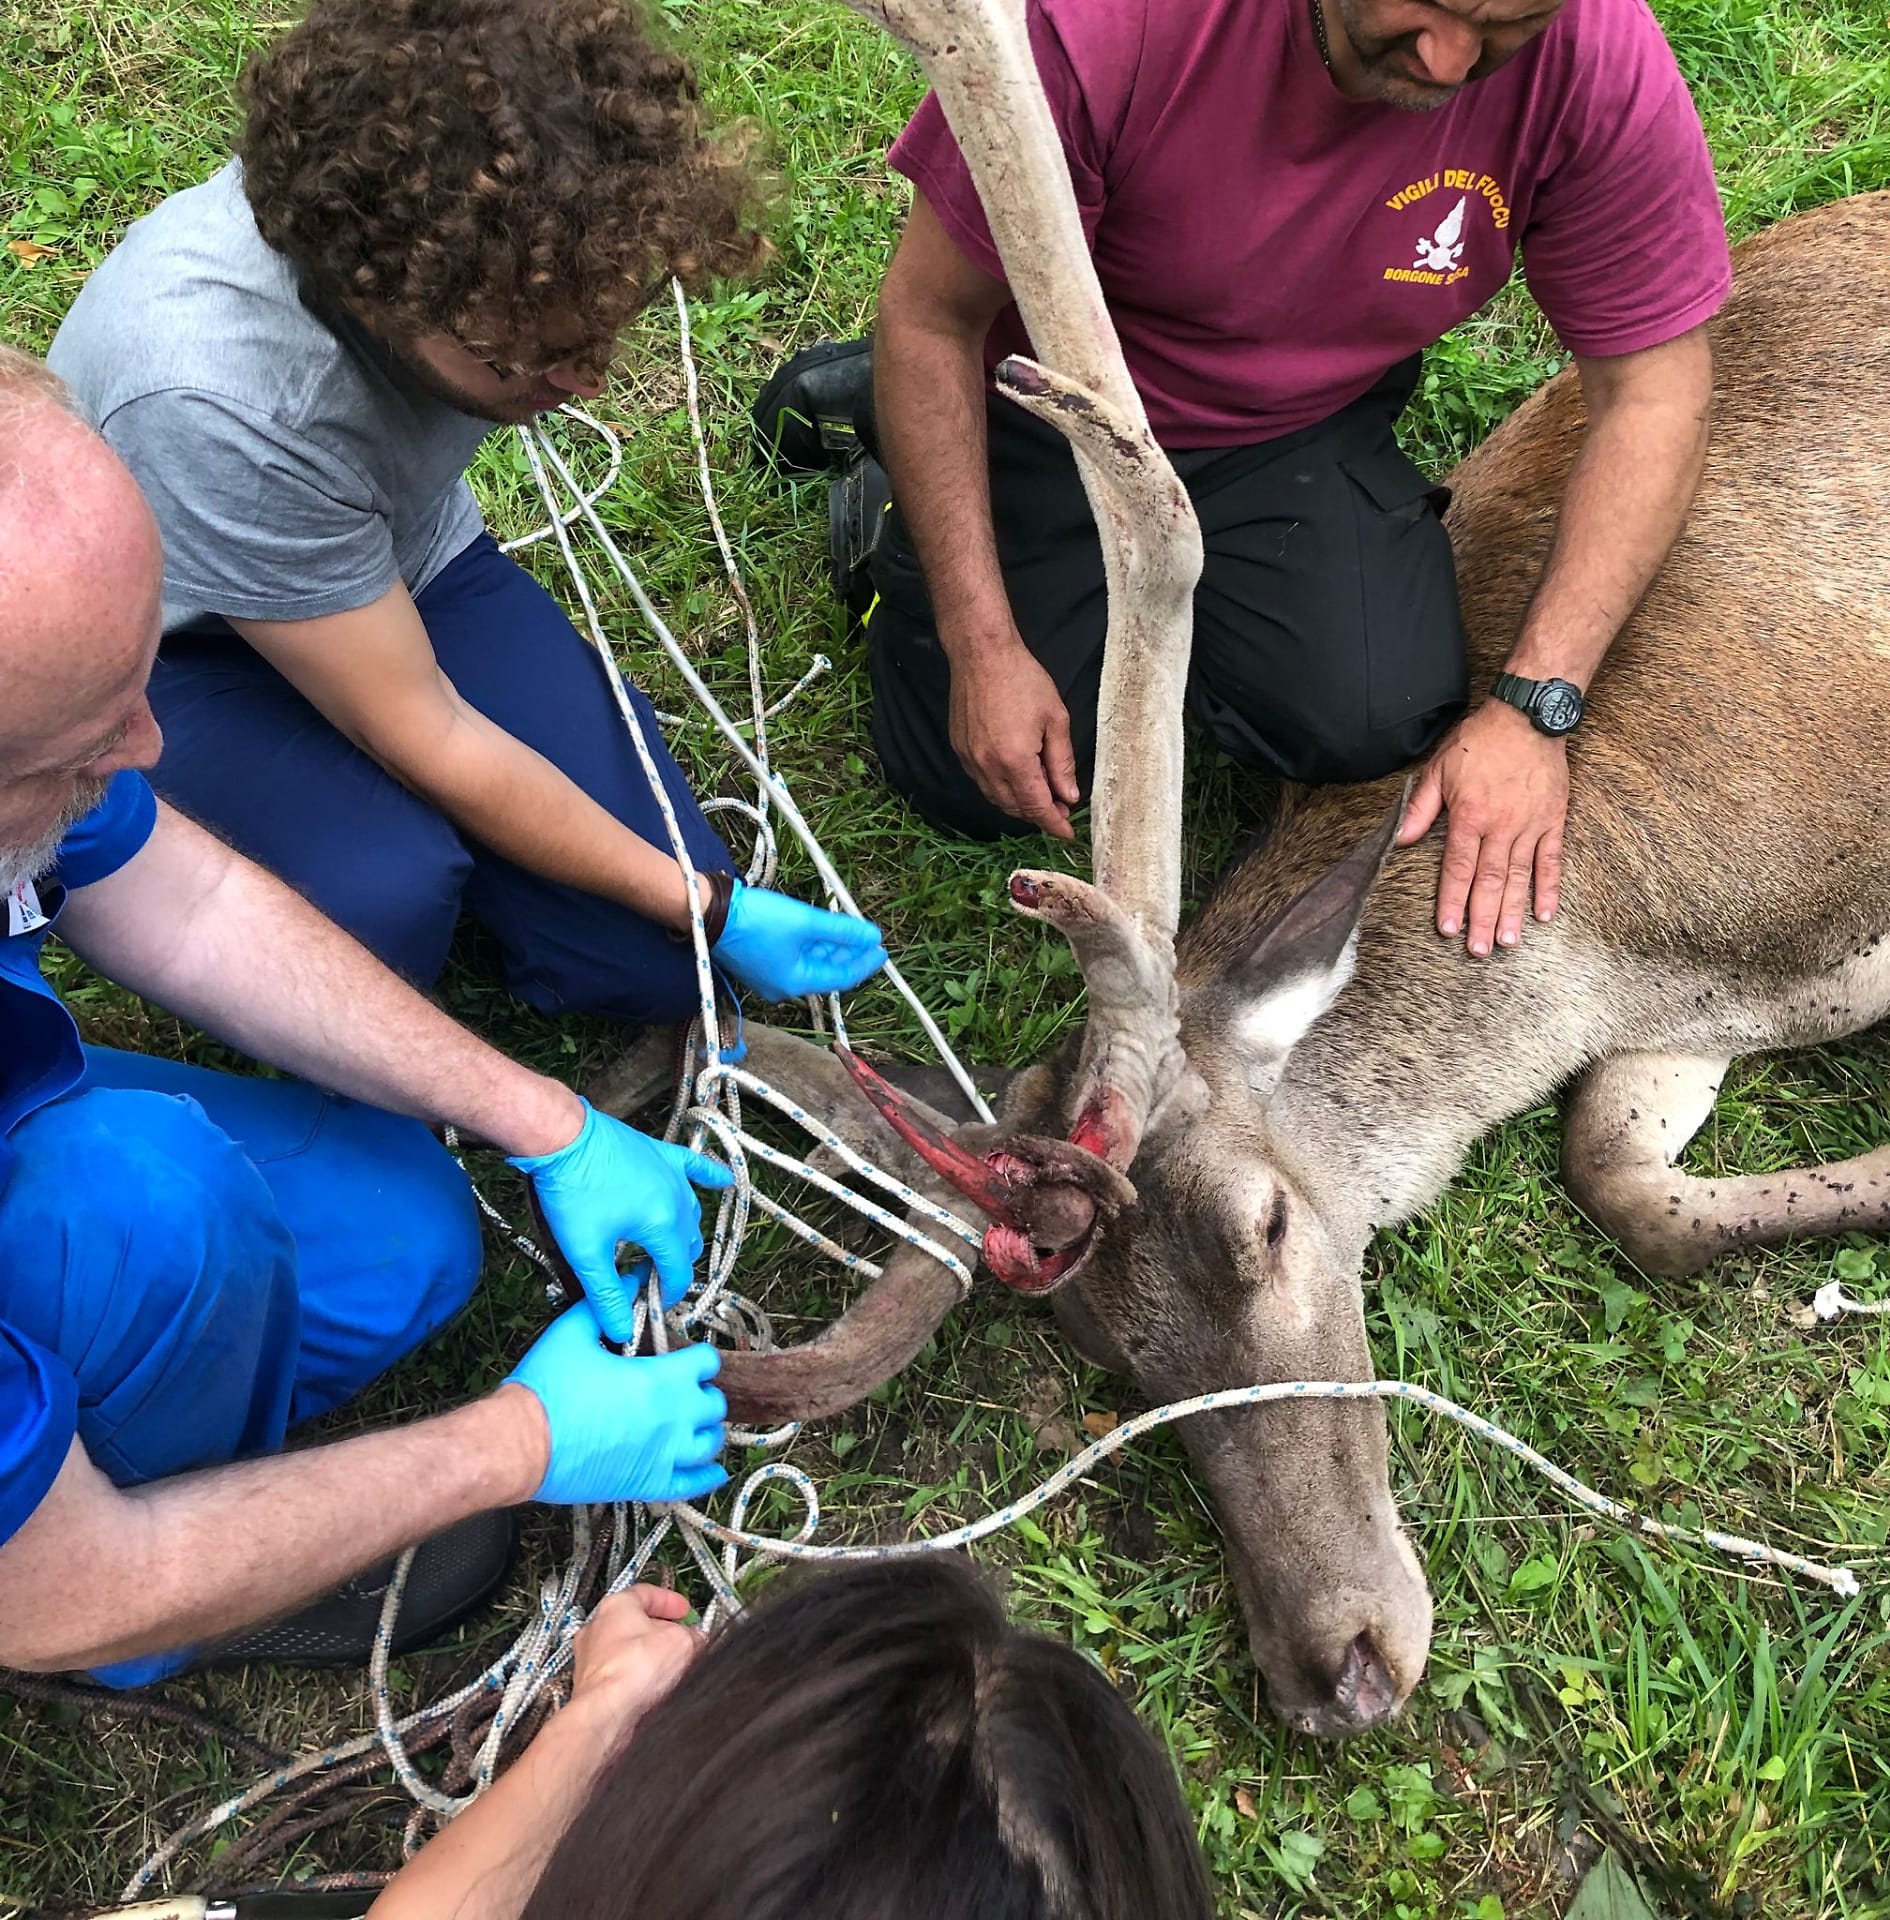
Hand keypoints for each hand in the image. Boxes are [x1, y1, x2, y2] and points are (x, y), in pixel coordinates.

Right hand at [507, 1303, 727, 1504]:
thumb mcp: (573, 1331)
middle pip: (714, 1403)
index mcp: (662, 1379)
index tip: (682, 1357)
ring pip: (711, 1442)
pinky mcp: (649, 1484)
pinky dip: (708, 1476)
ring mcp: (665, 1456)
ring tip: (690, 1423)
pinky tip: (714, 1469)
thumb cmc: (547, 1388)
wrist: (520, 1444)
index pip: (707, 1362)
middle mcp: (674, 1419)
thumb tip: (630, 1277)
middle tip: (680, 1389)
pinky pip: (693, 1484)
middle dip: (701, 1392)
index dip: (696, 1356)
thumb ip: (605, 1305)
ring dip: (705, 1429)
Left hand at [510, 1102, 731, 1338]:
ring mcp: (673, 1173)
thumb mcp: (585, 1251)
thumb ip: (606, 1294)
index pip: (677, 1273)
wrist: (562, 1136)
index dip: (664, 1295)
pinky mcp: (663, 1153)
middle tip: (641, 1276)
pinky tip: (724, 1181)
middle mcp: (678, 1199)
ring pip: (691, 1213)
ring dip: (680, 1234)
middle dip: (670, 1266)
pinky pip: (697, 1167)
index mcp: (663, 1225)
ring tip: (655, 1246)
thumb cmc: (572, 1192)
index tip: (645, 1304)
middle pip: (688, 1245)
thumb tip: (621, 1331)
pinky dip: (711, 1178)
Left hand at [564, 1586, 702, 1740]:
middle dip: (661, 1632)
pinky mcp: (590, 1688)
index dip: (670, 1601)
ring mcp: (590, 1659)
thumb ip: (692, 1634)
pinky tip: (651, 1692)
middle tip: (681, 1640)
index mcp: (616, 1604)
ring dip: (647, 1659)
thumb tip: (697, 1639)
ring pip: (625, 1652)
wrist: (606, 1712)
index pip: (647, 1593)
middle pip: (634, 1623)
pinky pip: (618, 1678)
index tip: (683, 1611)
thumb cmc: (631, 1671)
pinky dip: (635, 1682)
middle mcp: (596, 1628)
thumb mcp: (682, 1642)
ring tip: (669, 1670)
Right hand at [711, 883, 887, 1001]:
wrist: (708, 913)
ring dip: (830, 947)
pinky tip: (822, 928)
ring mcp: (769, 975)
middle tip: (868, 937)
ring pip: (810, 962)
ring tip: (848, 928)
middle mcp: (782, 986)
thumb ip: (841, 931)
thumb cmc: (757, 920)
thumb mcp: (805, 922)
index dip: (864, 963)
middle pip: (825, 971)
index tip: (881, 949)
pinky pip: (794, 956)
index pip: (840, 978)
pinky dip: (811, 945)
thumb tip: (872, 937)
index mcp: (795, 983)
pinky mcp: (759, 961)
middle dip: (848, 953)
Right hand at [948, 638, 1078, 838]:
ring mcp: (970, 760)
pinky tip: (1016, 778)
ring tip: (1041, 794)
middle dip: (1038, 815)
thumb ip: (1062, 763)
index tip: (1067, 834)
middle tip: (1060, 808)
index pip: (1037, 806)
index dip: (1054, 824)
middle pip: (1015, 808)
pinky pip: (982, 782)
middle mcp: (988, 767)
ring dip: (1019, 804)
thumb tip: (1069, 795)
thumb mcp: (1055, 720)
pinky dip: (1001, 789)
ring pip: (996, 798)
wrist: (982, 654)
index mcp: (1015, 761)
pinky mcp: (960, 750)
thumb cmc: (1022, 680)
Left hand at [1397, 700, 1569, 956]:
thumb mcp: (1440, 769)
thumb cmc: (1480, 742)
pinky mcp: (1553, 820)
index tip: (1449, 929)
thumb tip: (1400, 839)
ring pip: (1519, 876)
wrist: (1529, 716)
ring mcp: (1530, 825)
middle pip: (1489, 880)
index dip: (1453, 900)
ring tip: (1508, 941)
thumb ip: (1421, 808)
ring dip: (1513, 911)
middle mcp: (1501, 826)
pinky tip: (1544, 913)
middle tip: (1479, 951)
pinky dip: (1549, 887)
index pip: (1459, 867)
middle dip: (1483, 917)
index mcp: (1470, 816)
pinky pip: (1551, 859)